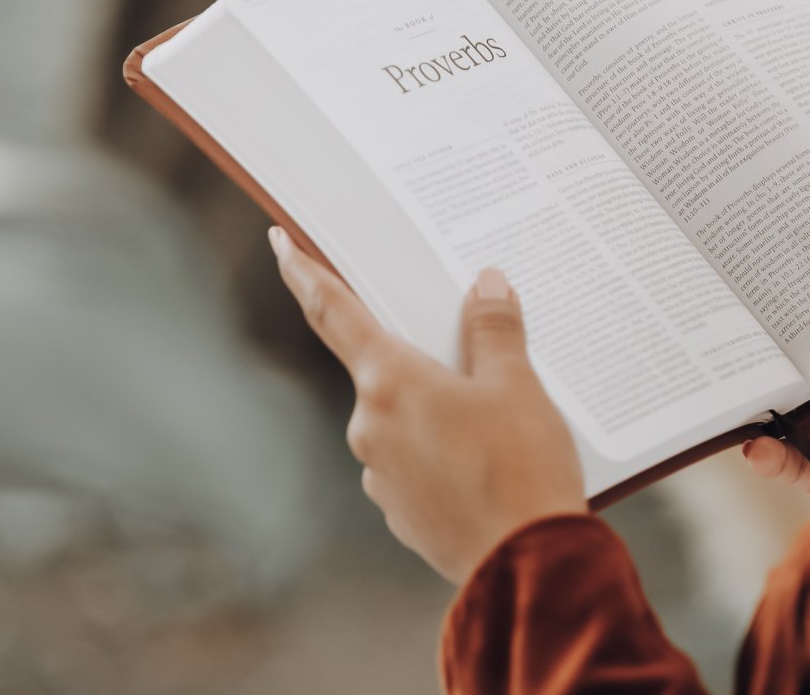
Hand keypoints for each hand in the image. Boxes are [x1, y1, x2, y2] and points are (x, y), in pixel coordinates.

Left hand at [269, 227, 585, 582]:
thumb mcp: (519, 385)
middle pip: (384, 369)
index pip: (334, 311)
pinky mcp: (400, 510)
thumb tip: (485, 284)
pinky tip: (487, 462)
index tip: (280, 243)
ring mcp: (380, 473)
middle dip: (418, 357)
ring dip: (436, 410)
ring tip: (497, 422)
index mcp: (390, 382)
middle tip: (469, 354)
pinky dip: (442, 452)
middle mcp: (370, 426)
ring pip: (402, 419)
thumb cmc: (522, 469)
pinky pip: (414, 463)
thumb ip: (494, 330)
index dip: (305, 272)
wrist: (528, 565)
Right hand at [741, 309, 809, 496]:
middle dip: (753, 350)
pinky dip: (770, 458)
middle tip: (723, 336)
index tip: (752, 284)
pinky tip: (758, 449)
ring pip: (778, 410)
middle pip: (786, 363)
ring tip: (730, 397)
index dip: (785, 301)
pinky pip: (791, 463)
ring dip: (751, 403)